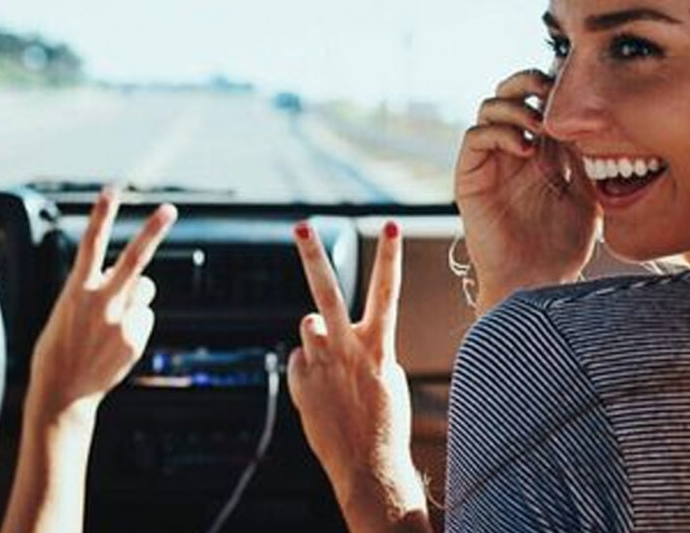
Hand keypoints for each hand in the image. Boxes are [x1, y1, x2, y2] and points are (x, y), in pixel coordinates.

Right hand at [27, 188, 177, 421]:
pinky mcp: (135, 339)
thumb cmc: (60, 348)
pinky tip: (115, 342)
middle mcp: (101, 303)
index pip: (91, 244)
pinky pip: (145, 317)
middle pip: (133, 259)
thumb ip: (94, 289)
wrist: (62, 393)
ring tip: (111, 320)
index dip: (101, 215)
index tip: (111, 190)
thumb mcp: (67, 310)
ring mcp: (121, 322)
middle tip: (170, 209)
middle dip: (152, 232)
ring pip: (144, 289)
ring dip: (134, 296)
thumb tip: (124, 277)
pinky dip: (134, 323)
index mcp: (76, 291)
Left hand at [288, 220, 428, 532]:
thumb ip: (363, 344)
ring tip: (332, 362)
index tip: (391, 223)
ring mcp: (321, 365)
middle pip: (327, 293)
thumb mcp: (387, 376)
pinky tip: (322, 393)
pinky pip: (298, 358)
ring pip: (309, 324)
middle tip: (300, 225)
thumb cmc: (384, 420)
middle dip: (313, 257)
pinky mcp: (300, 381)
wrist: (369, 465)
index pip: (387, 291)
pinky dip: (307, 369)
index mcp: (379, 346)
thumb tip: (325, 327)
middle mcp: (348, 350)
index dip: (390, 255)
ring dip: (317, 335)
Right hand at [454, 69, 598, 312]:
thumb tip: (592, 114)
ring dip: (514, 106)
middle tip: (551, 88)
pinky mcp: (470, 178)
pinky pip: (474, 137)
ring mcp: (490, 162)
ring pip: (489, 107)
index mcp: (541, 147)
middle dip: (528, 80)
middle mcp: (512, 149)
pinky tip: (523, 149)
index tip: (579, 84)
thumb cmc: (564, 245)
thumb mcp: (588, 190)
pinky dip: (498, 133)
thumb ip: (586, 154)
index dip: (554, 84)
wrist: (536, 280)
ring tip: (538, 124)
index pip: (540, 98)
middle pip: (509, 92)